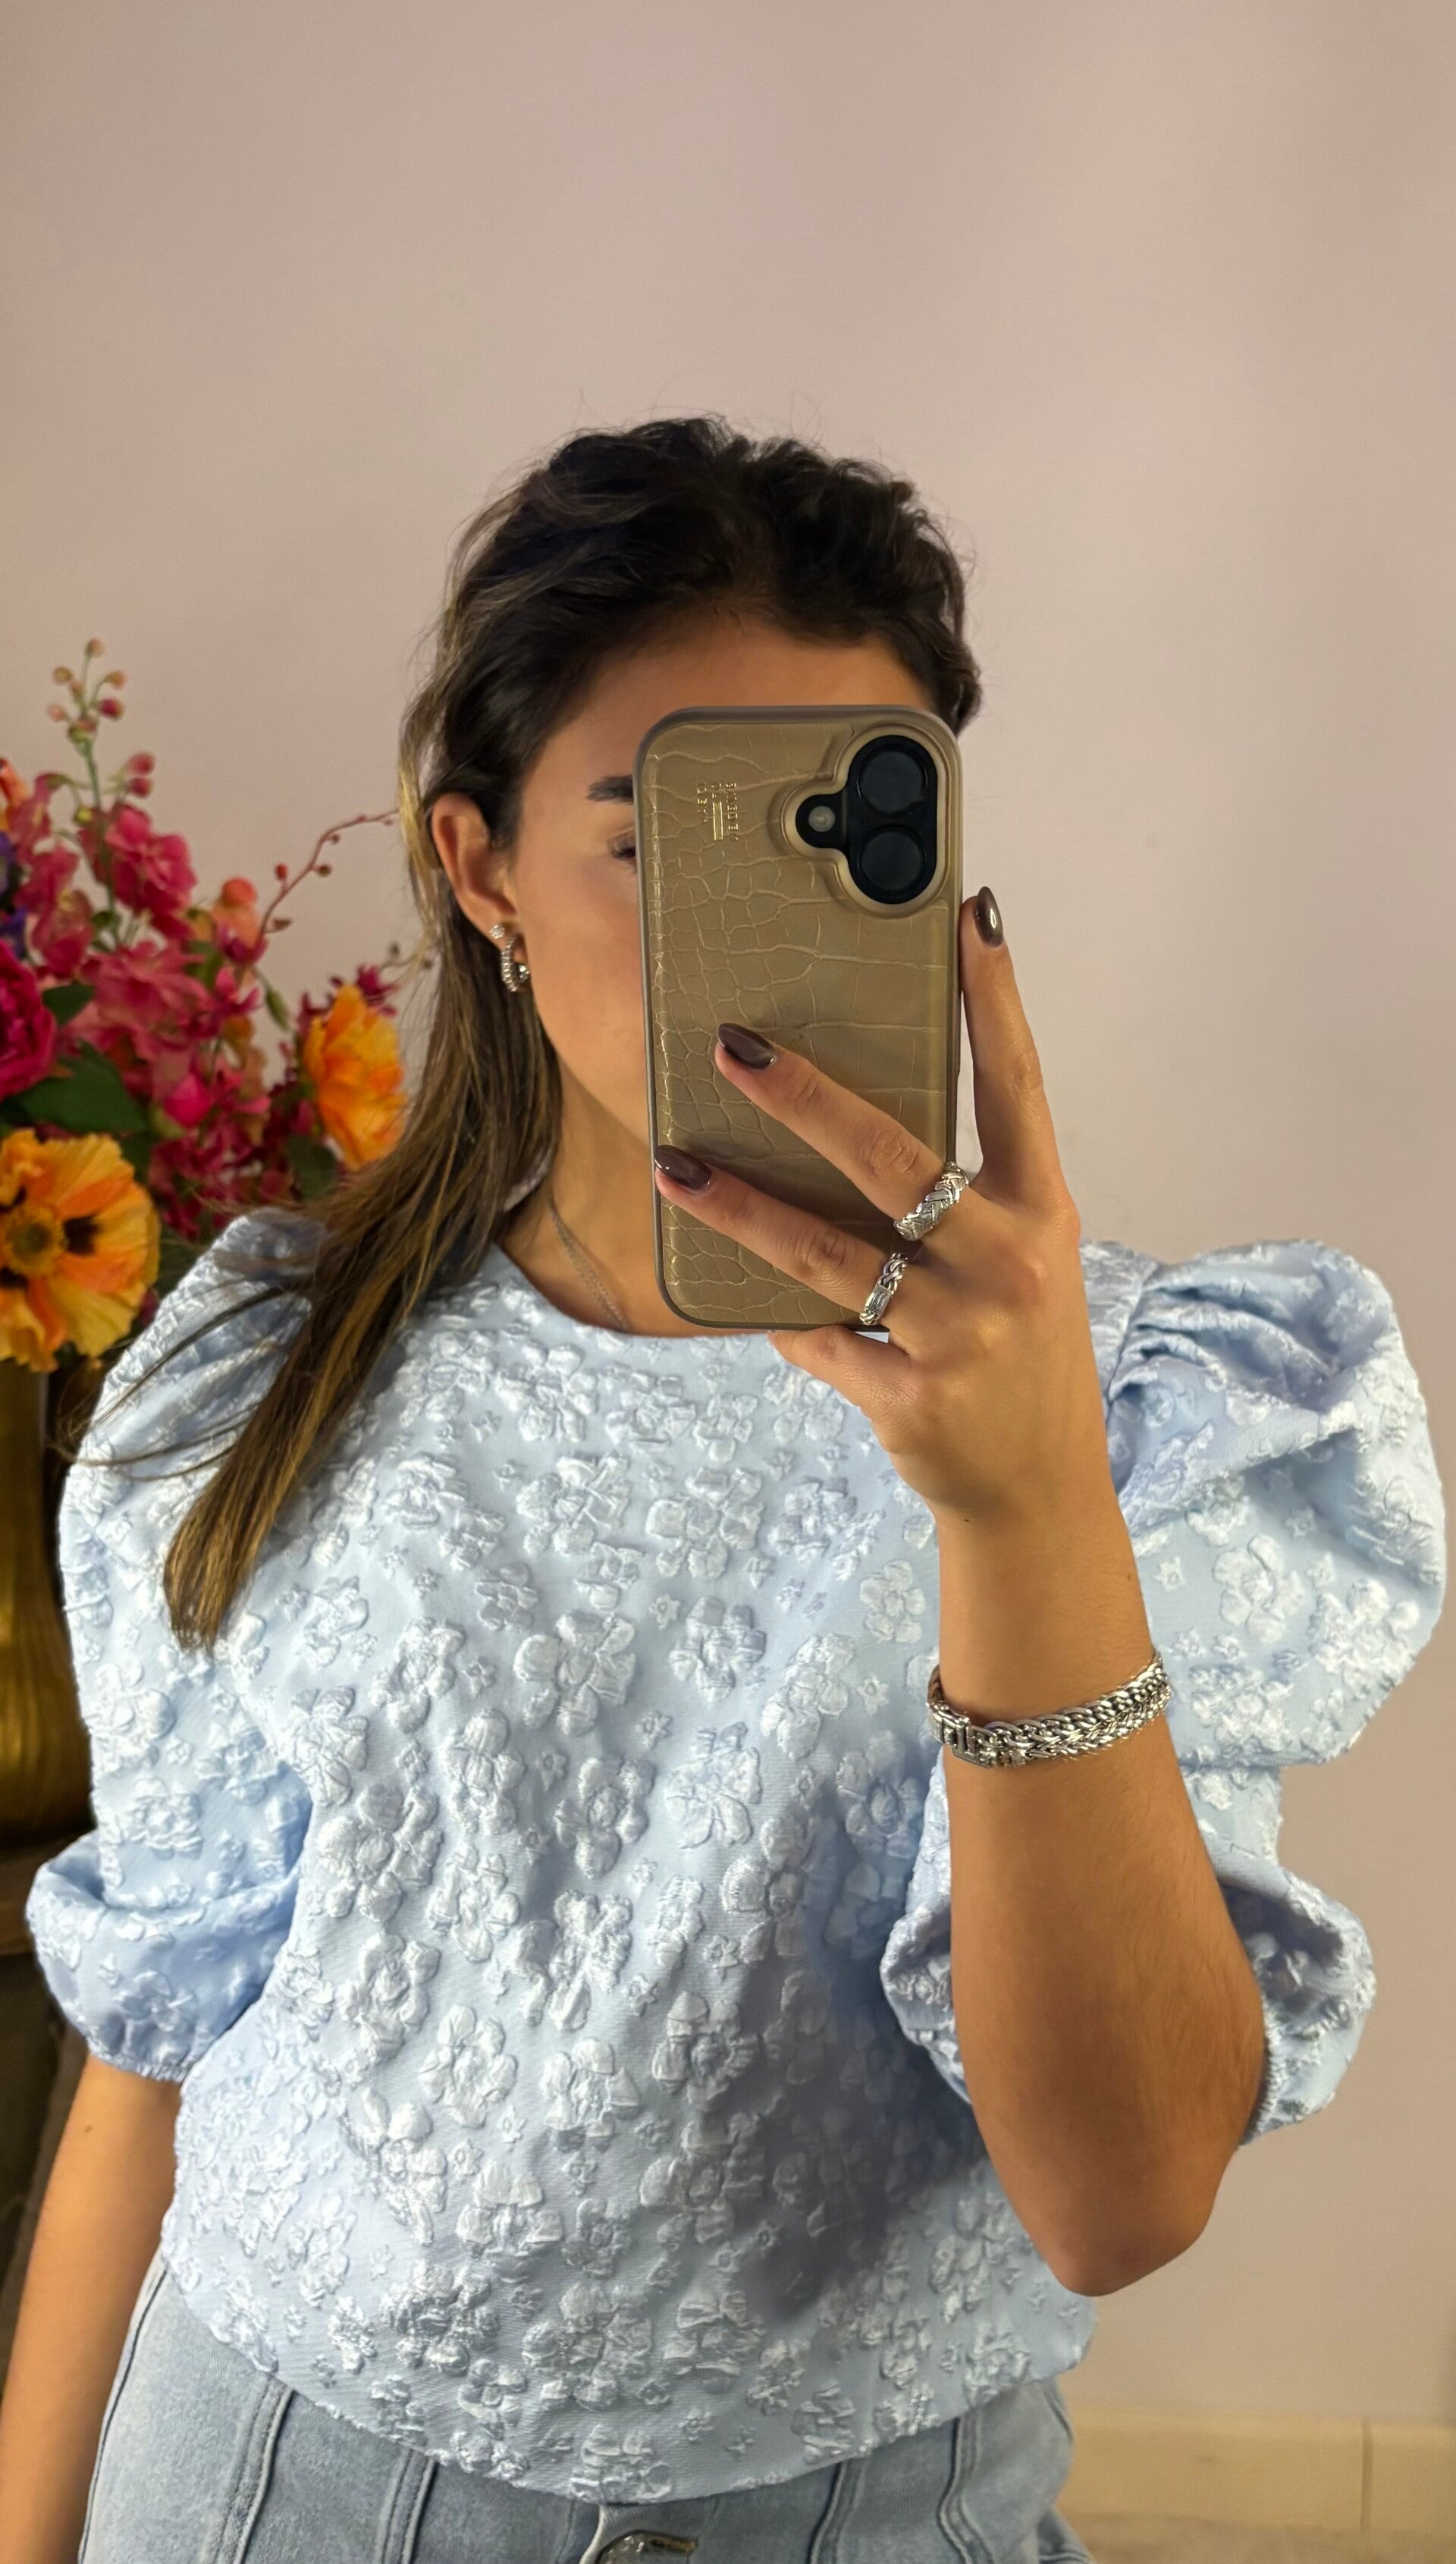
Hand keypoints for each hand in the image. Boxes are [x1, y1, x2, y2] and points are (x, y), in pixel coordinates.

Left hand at [652, 887, 1115, 1530]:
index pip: (1018, 1087)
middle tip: (735, 1048)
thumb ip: (960, 1199)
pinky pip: (818, 1339)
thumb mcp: (1017, 1262)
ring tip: (675, 1164)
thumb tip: (842, 1120)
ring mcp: (960, 1333)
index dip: (995, 1002)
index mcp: (1043, 1213)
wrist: (1038, 1489)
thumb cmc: (1018, 1351)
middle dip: (807, 1100)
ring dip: (740, 1207)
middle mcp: (1008, 1263)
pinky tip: (738, 1300)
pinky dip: (779, 1321)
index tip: (968, 920)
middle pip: (894, 1160)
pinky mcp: (911, 1395)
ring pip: (826, 1253)